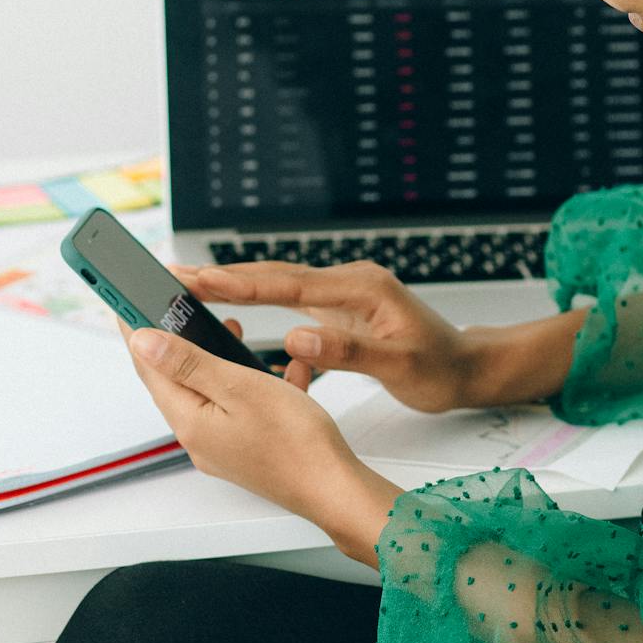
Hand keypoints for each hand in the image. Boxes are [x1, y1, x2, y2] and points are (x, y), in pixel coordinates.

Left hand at [111, 308, 378, 537]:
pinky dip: (253, 382)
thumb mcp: (239, 387)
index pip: (149, 368)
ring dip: (218, 358)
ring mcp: (223, 445)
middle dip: (178, 340)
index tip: (127, 301)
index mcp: (190, 421)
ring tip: (230, 331)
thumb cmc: (296, 442)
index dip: (136, 331)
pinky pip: (239, 406)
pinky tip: (283, 371)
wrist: (334, 488)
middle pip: (176, 380)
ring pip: (211, 391)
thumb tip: (143, 342)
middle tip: (177, 309)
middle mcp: (200, 437)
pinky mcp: (246, 448)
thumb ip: (189, 363)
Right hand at [166, 260, 474, 412]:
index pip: (289, 283)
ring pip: (280, 287)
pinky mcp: (341, 310)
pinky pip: (293, 303)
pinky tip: (242, 317)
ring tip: (191, 288)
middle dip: (224, 276)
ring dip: (238, 288)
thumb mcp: (399, 367)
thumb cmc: (441, 368)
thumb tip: (296, 339)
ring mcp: (344, 295)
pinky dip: (263, 305)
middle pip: (276, 275)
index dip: (241, 282)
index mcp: (361, 289)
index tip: (199, 278)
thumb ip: (347, 353)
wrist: (468, 367)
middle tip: (174, 273)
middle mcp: (349, 284)